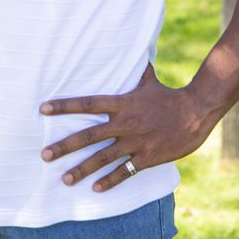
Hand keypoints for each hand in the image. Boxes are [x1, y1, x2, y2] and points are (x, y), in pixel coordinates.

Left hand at [39, 65, 213, 192]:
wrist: (195, 112)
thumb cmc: (168, 96)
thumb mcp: (148, 80)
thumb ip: (134, 70)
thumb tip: (131, 50)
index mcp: (122, 103)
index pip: (87, 103)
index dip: (64, 106)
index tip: (43, 109)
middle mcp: (124, 123)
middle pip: (88, 135)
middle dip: (65, 146)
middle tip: (44, 154)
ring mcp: (135, 142)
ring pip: (103, 158)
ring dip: (82, 169)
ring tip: (64, 179)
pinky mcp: (147, 158)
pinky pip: (125, 171)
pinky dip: (110, 181)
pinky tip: (95, 188)